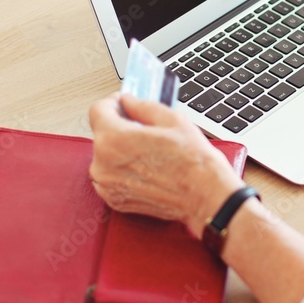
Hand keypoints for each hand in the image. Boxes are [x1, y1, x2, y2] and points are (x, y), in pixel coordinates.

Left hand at [88, 93, 243, 234]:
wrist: (205, 196)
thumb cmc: (193, 162)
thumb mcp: (172, 120)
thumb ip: (142, 107)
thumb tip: (129, 102)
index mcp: (114, 140)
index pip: (97, 111)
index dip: (112, 102)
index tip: (123, 103)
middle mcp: (103, 164)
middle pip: (102, 134)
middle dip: (120, 127)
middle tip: (144, 127)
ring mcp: (107, 185)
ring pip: (105, 156)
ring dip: (120, 150)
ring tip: (148, 150)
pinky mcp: (115, 200)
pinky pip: (110, 176)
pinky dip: (122, 170)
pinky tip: (146, 167)